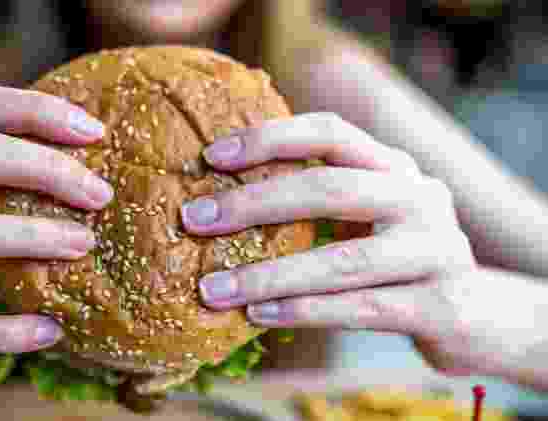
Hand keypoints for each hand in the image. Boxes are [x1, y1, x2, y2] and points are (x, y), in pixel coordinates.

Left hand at [180, 112, 516, 376]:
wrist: (476, 312)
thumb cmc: (398, 257)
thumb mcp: (369, 213)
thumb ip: (319, 196)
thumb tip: (221, 199)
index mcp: (395, 166)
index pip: (330, 131)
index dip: (269, 138)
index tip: (212, 156)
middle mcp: (420, 198)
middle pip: (331, 189)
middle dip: (254, 203)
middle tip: (193, 220)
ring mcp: (435, 251)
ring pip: (342, 261)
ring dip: (268, 275)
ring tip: (211, 289)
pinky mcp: (440, 305)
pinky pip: (360, 308)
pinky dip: (304, 312)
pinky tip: (257, 316)